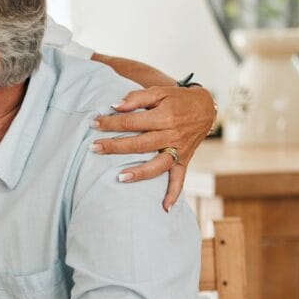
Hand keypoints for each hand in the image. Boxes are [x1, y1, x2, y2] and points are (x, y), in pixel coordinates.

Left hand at [90, 85, 214, 211]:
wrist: (206, 107)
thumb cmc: (177, 99)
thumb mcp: (159, 91)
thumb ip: (137, 97)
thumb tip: (115, 106)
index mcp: (165, 117)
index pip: (132, 122)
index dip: (111, 123)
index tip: (94, 124)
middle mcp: (172, 135)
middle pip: (139, 145)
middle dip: (115, 147)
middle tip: (93, 148)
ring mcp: (179, 150)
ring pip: (157, 165)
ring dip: (139, 173)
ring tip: (119, 178)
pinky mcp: (185, 159)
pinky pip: (180, 179)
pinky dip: (174, 193)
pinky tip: (165, 207)